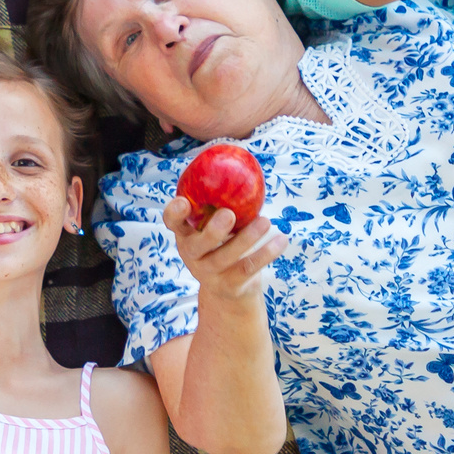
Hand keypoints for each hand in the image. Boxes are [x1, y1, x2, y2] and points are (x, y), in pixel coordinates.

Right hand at [162, 195, 286, 319]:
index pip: (172, 223)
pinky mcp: (230, 285)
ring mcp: (209, 273)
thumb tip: (244, 162)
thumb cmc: (222, 245)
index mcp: (186, 235)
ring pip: (226, 257)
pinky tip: (281, 239)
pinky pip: (249, 268)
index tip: (183, 201)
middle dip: (213, 231)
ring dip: (247, 238)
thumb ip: (220, 204)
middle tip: (229, 214)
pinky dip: (267, 253)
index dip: (174, 213)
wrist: (227, 291)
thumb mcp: (215, 226)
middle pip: (197, 246)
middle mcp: (192, 255)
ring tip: (265, 221)